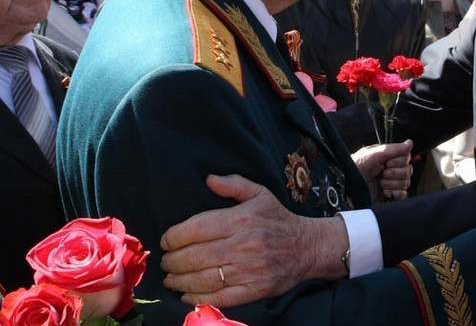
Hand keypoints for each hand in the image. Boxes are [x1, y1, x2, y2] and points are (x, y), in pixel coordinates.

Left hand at [160, 175, 347, 306]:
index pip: (196, 228)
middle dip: (171, 261)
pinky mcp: (254, 289)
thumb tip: (208, 179)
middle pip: (194, 256)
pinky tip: (186, 294)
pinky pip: (219, 297)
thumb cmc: (278, 218)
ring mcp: (248, 270)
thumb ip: (234, 185)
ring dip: (179, 280)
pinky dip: (198, 297)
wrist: (308, 247)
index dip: (173, 237)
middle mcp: (243, 245)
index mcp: (241, 219)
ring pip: (202, 278)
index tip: (165, 241)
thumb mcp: (260, 194)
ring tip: (170, 278)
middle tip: (164, 261)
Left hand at [352, 139, 412, 202]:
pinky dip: (395, 194)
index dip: (400, 161)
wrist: (347, 188)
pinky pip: (403, 195)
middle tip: (383, 174)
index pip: (406, 157)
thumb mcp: (373, 155)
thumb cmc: (356, 167)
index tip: (388, 163)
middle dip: (396, 173)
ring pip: (406, 182)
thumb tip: (410, 142)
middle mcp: (391, 169)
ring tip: (381, 184)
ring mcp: (391, 183)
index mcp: (387, 158)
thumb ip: (392, 149)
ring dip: (393, 184)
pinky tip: (384, 192)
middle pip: (408, 170)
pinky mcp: (390, 195)